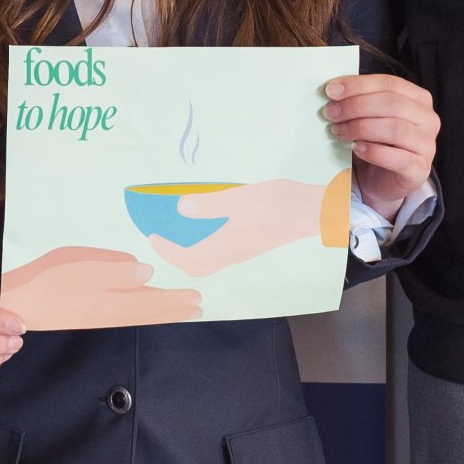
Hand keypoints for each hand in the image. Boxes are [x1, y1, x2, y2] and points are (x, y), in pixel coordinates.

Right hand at [0, 246, 200, 329]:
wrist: (15, 307)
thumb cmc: (45, 281)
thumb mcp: (81, 264)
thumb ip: (115, 269)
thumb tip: (147, 272)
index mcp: (113, 303)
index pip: (153, 302)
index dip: (176, 300)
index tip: (196, 297)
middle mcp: (110, 317)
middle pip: (150, 315)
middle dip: (174, 311)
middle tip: (197, 309)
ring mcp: (99, 322)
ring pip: (139, 319)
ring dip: (161, 316)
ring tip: (179, 313)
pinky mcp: (87, 321)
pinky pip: (125, 320)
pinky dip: (142, 317)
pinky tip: (142, 312)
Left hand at [145, 178, 325, 278]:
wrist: (312, 211)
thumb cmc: (276, 204)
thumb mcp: (239, 198)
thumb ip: (209, 205)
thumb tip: (180, 208)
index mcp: (226, 244)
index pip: (188, 257)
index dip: (167, 250)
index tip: (152, 236)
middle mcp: (232, 252)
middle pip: (197, 265)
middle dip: (176, 255)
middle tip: (163, 236)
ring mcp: (243, 249)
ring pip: (209, 259)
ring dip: (190, 250)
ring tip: (181, 230)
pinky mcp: (252, 242)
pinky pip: (220, 251)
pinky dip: (206, 243)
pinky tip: (208, 224)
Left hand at [324, 73, 436, 218]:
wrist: (383, 180)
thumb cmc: (376, 142)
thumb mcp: (370, 116)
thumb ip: (359, 100)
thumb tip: (333, 90)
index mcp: (418, 98)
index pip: (389, 83)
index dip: (359, 85)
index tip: (331, 90)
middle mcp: (428, 119)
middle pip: (392, 103)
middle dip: (356, 106)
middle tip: (331, 112)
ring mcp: (427, 145)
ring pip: (394, 128)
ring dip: (361, 128)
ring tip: (338, 131)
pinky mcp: (419, 169)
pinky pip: (397, 157)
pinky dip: (373, 151)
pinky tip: (356, 149)